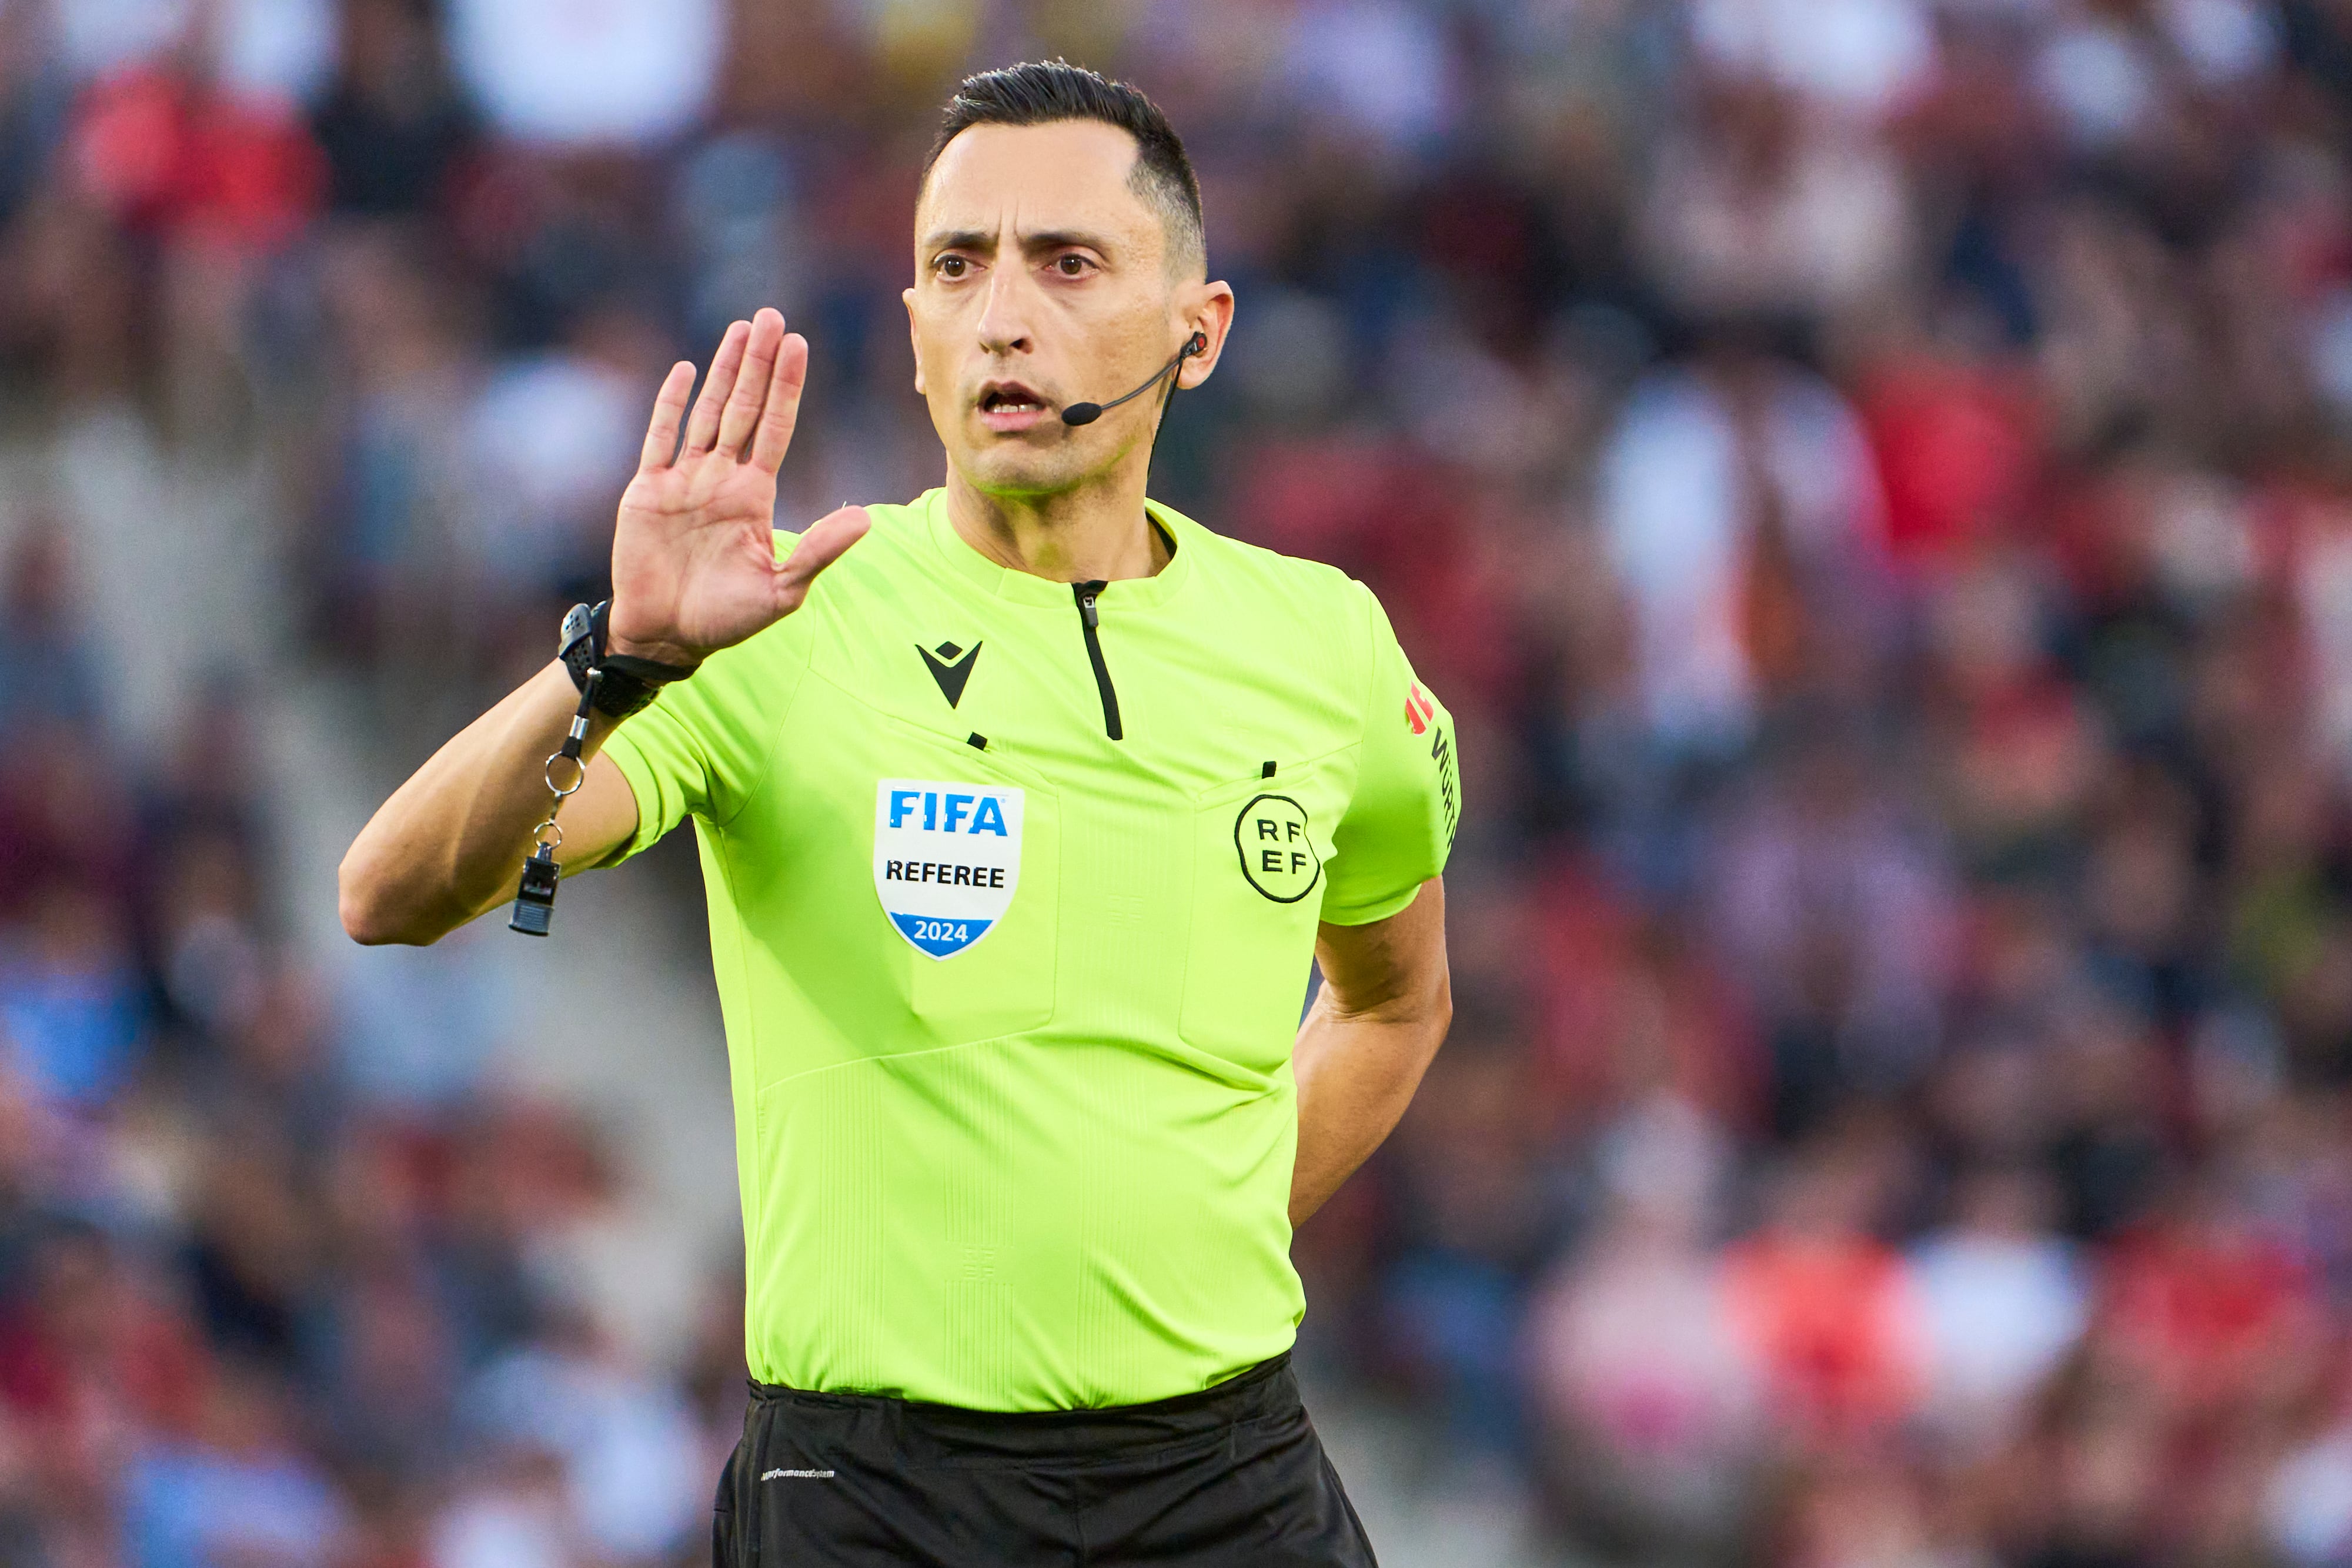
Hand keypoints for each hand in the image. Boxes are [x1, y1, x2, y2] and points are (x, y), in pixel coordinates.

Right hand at [608, 308, 868, 666]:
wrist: (667, 636)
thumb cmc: (725, 618)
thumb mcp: (782, 589)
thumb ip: (819, 549)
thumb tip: (866, 517)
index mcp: (754, 494)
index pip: (775, 428)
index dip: (786, 387)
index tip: (799, 344)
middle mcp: (721, 478)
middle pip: (743, 407)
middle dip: (757, 363)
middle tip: (771, 316)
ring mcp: (683, 480)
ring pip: (707, 412)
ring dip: (722, 370)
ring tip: (739, 328)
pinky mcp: (647, 490)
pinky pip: (659, 439)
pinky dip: (671, 405)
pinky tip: (684, 370)